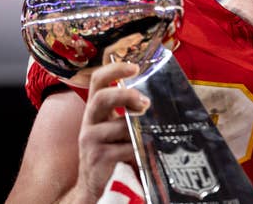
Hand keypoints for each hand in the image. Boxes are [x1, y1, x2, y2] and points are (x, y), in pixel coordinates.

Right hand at [74, 62, 149, 201]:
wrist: (94, 186)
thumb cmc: (112, 151)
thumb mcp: (119, 128)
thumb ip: (131, 113)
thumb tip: (163, 97)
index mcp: (96, 110)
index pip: (98, 81)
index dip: (114, 70)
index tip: (134, 67)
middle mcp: (89, 121)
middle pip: (102, 98)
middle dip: (125, 96)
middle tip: (146, 103)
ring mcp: (90, 140)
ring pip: (118, 126)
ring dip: (138, 129)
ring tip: (149, 134)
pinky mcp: (97, 157)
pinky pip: (123, 147)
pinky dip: (137, 148)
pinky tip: (144, 152)